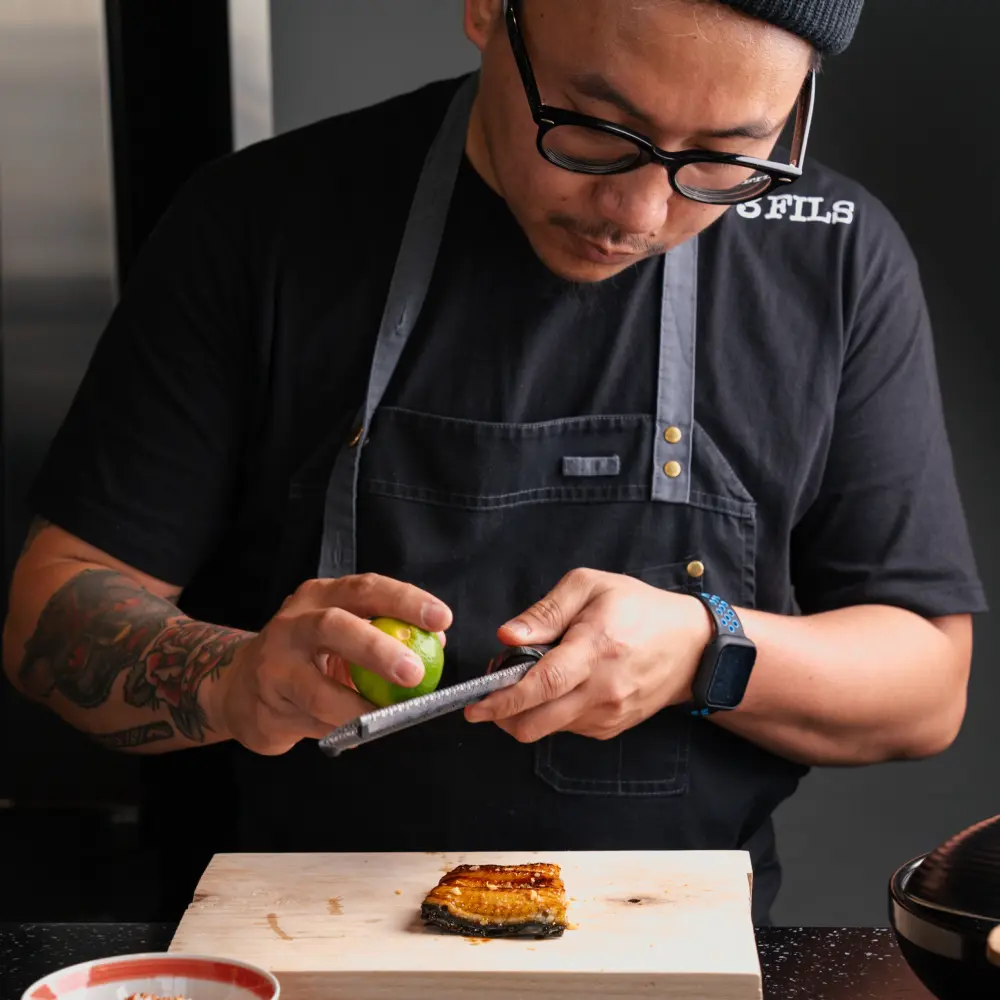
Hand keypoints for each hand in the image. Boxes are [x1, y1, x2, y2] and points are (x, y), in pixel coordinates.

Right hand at [206, 574, 451, 754]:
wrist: (240, 687)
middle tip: (415, 671)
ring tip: (389, 717)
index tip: (441, 619)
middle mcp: (295, 622)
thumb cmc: (307, 655)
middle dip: (380, 648)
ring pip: (318, 688)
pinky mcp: (267, 703)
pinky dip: (341, 728)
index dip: (406, 601)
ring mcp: (275, 663)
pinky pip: (312, 721)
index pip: (366, 589)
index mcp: (322, 596)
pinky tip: (360, 731)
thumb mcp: (343, 633)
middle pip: (336, 626)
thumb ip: (385, 632)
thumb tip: (436, 640)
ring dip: (359, 706)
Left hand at [464, 568, 710, 741]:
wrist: (692, 645)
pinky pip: (567, 729)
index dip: (502, 699)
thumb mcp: (590, 587)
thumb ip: (545, 612)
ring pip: (547, 729)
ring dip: (526, 712)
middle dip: (502, 715)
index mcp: (595, 650)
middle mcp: (603, 690)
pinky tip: (560, 687)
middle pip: (536, 722)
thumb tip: (507, 636)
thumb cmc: (639, 608)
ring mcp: (609, 714)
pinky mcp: (612, 728)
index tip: (474, 706)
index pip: (541, 685)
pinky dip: (551, 714)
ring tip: (532, 678)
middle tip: (493, 690)